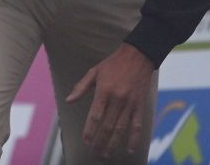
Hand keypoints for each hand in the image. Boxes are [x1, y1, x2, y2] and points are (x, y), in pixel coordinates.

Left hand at [65, 43, 154, 158]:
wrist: (138, 56)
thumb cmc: (113, 64)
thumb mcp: (94, 71)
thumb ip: (81, 87)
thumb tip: (69, 101)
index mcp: (104, 91)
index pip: (95, 116)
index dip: (90, 130)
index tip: (86, 141)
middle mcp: (117, 99)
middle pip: (108, 126)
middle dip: (100, 141)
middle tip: (95, 151)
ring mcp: (130, 103)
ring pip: (121, 128)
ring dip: (114, 143)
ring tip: (106, 153)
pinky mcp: (140, 105)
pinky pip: (137, 125)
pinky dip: (134, 138)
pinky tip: (129, 149)